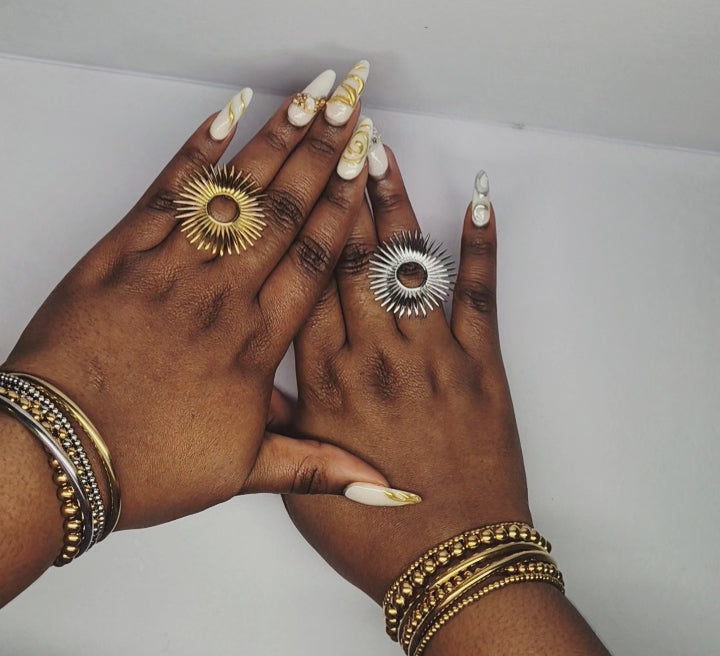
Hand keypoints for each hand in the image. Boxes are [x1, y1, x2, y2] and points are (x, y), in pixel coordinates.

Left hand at [2, 64, 385, 531]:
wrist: (57, 457)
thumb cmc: (148, 464)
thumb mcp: (242, 473)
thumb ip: (315, 466)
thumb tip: (381, 486)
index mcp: (255, 344)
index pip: (314, 262)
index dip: (344, 208)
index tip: (366, 168)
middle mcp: (221, 297)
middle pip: (283, 214)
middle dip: (323, 156)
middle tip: (354, 109)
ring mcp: (170, 270)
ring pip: (235, 196)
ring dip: (275, 141)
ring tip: (310, 99)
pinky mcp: (120, 255)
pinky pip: (168, 193)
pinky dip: (198, 152)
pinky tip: (226, 116)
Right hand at [284, 152, 529, 601]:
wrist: (452, 562)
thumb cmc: (373, 532)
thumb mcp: (304, 483)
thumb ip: (286, 421)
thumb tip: (267, 376)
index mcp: (326, 381)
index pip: (305, 285)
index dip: (300, 228)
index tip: (296, 183)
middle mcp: (374, 355)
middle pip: (350, 258)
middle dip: (341, 193)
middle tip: (335, 138)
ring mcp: (433, 354)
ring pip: (406, 262)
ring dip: (395, 203)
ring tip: (382, 153)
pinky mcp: (482, 364)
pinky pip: (479, 292)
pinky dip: (481, 245)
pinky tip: (479, 202)